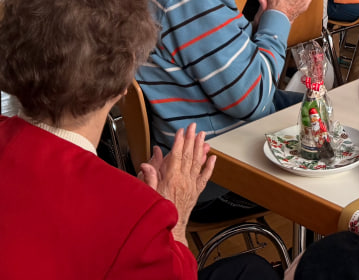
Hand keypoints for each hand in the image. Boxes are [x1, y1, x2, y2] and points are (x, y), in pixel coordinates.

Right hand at [138, 123, 214, 243]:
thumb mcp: (149, 195)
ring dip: (200, 148)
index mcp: (171, 180)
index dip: (179, 142)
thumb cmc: (160, 213)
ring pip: (197, 163)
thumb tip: (146, 164)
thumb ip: (149, 178)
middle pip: (188, 156)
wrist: (171, 230)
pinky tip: (212, 157)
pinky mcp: (196, 192)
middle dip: (191, 139)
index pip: (176, 156)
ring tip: (203, 136)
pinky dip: (209, 166)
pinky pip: (205, 177)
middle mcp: (183, 181)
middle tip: (194, 127)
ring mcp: (191, 186)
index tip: (181, 131)